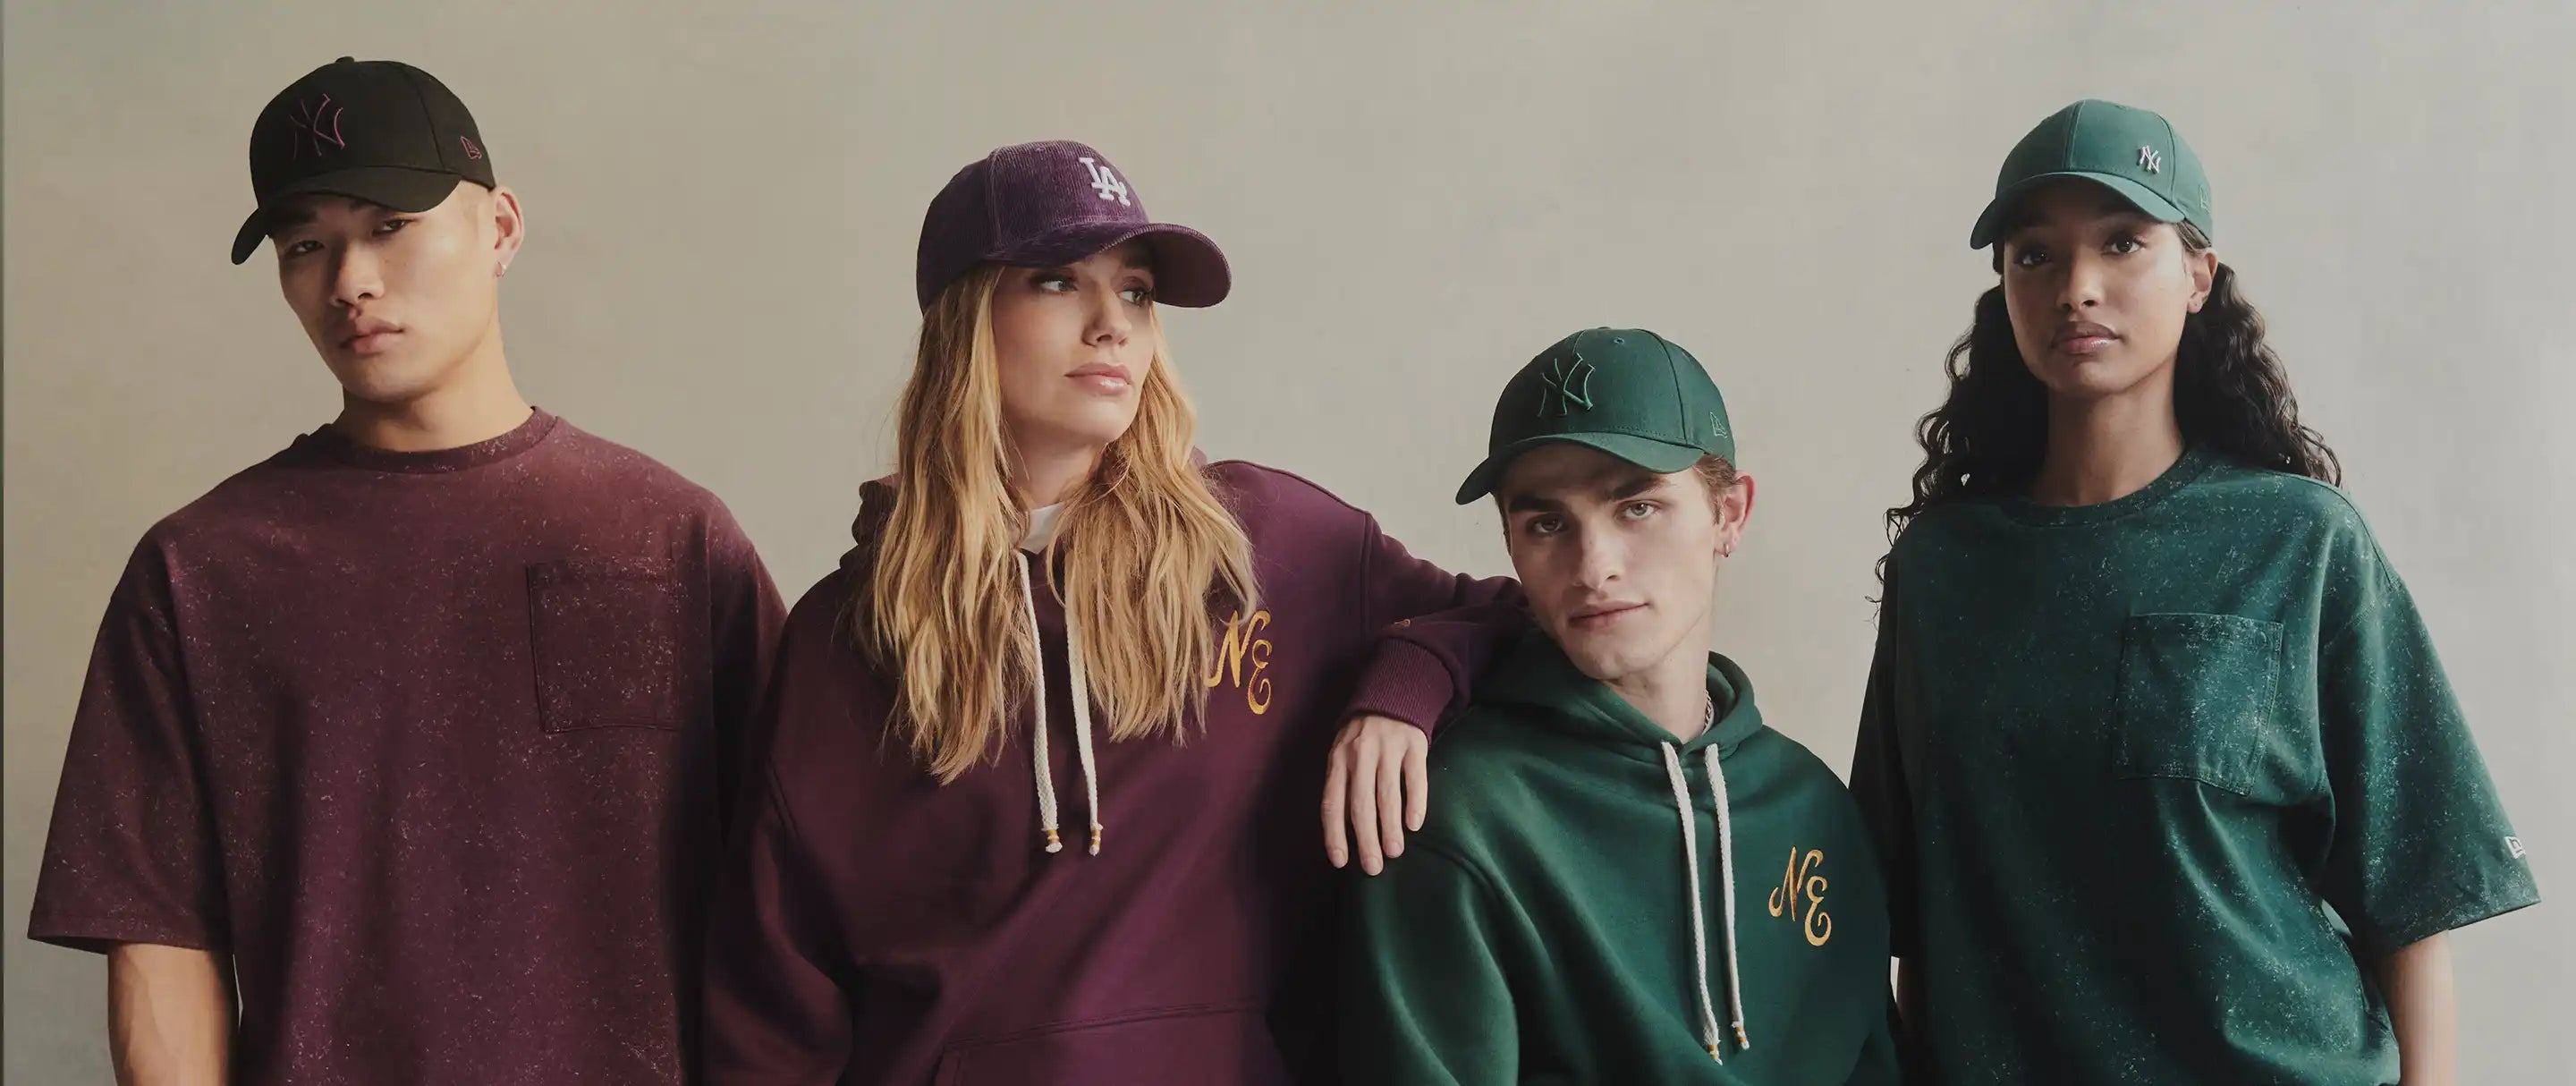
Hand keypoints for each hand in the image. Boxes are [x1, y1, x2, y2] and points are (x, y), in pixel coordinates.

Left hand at [1323, 714, 1428, 874]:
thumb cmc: (1363, 738)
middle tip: (1373, 867)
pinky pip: (1415, 779)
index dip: (1334, 835)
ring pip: (1387, 794)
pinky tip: (1415, 824)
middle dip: (1366, 839)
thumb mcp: (1343, 755)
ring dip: (1390, 827)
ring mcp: (1388, 749)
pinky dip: (1415, 803)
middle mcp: (1360, 755)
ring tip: (1394, 851)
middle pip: (1360, 804)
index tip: (1341, 862)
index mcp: (1338, 761)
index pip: (1332, 803)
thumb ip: (1343, 786)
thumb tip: (1347, 833)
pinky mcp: (1414, 745)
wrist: (1393, 695)